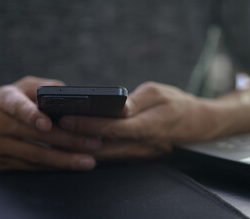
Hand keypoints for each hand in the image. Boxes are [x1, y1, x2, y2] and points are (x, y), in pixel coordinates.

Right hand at [0, 76, 100, 170]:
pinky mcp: (1, 163)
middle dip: (67, 141)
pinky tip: (70, 166)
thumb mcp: (16, 88)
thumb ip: (41, 86)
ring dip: (64, 160)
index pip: (16, 107)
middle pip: (34, 136)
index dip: (31, 115)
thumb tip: (69, 92)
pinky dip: (52, 167)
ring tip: (87, 161)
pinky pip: (30, 167)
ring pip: (34, 156)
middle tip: (93, 143)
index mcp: (3, 101)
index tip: (47, 124)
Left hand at [59, 81, 220, 160]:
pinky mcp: (137, 155)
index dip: (88, 124)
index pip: (113, 128)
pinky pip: (112, 155)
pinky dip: (93, 150)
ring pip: (105, 155)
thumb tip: (119, 107)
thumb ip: (137, 101)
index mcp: (150, 126)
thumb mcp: (159, 93)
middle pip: (104, 146)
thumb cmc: (177, 104)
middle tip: (53, 129)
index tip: (66, 118)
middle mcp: (143, 145)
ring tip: (59, 136)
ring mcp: (140, 153)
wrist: (197, 124)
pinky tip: (77, 141)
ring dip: (81, 147)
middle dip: (77, 139)